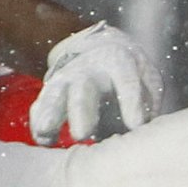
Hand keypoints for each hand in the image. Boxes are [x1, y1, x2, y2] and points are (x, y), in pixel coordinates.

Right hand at [30, 21, 159, 141]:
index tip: (136, 125)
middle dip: (81, 112)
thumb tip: (146, 131)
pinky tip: (42, 138)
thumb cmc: (130, 72)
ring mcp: (67, 78)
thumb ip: (148, 101)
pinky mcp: (52, 89)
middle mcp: (90, 69)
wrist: (99, 48)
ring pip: (56, 94)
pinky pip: (42, 104)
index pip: (126, 81)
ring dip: (50, 114)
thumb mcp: (146, 77)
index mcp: (119, 62)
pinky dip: (39, 120)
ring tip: (46, 132)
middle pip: (84, 88)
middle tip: (82, 135)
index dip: (131, 103)